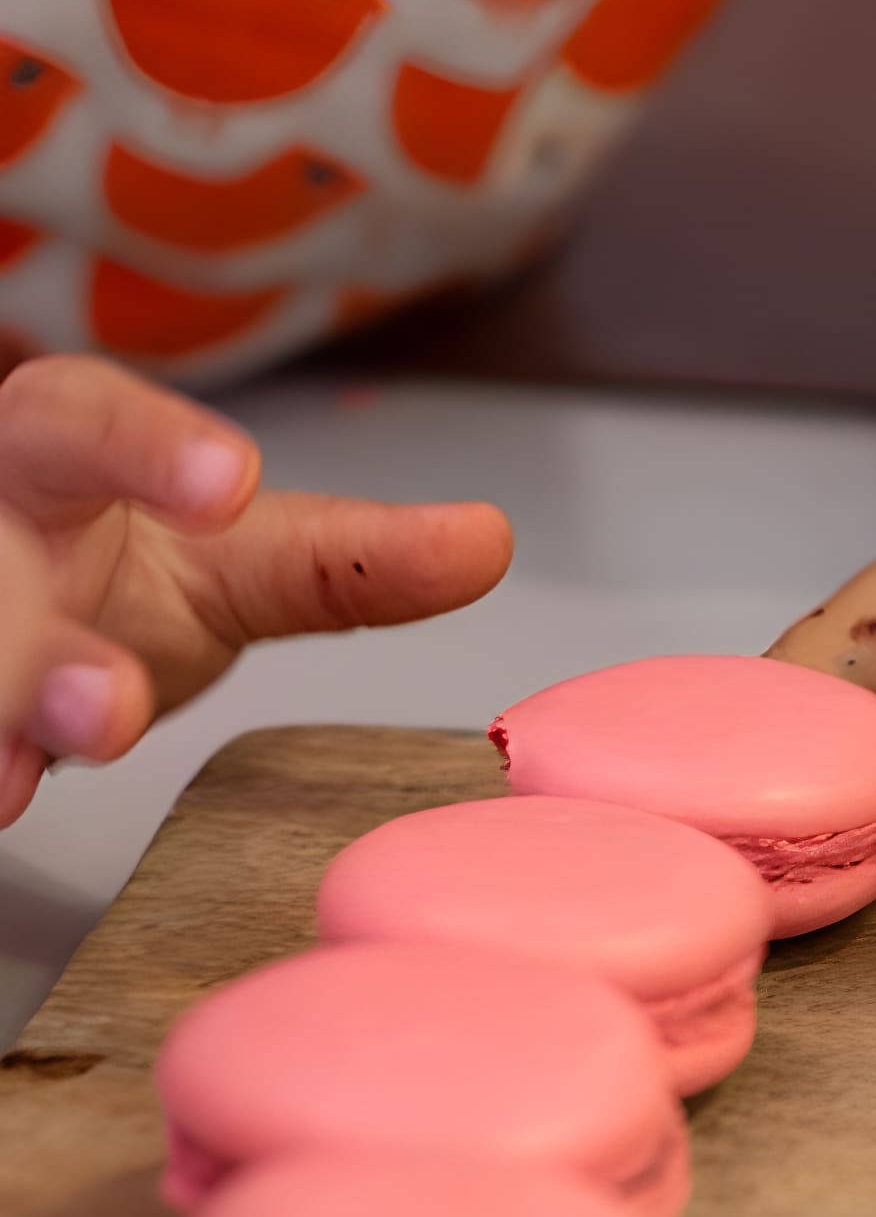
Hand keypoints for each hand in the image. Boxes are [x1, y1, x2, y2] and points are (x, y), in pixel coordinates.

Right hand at [0, 356, 512, 825]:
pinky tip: (3, 797)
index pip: (86, 419)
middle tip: (108, 698)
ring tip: (42, 768)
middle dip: (40, 634)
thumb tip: (487, 540)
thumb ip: (352, 561)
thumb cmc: (129, 576)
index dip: (150, 450)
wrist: (31, 640)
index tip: (233, 484)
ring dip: (13, 710)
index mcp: (60, 456)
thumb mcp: (244, 559)